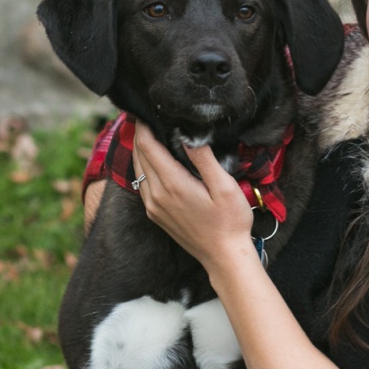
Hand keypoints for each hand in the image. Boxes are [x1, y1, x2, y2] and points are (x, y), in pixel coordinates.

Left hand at [126, 122, 257, 271]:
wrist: (223, 256)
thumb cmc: (230, 222)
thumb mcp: (225, 187)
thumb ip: (204, 160)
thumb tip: (188, 136)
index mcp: (173, 184)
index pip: (148, 146)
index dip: (144, 127)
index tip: (146, 111)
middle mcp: (156, 194)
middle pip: (139, 155)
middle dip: (140, 135)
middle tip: (145, 117)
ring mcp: (153, 206)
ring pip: (138, 169)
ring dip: (141, 150)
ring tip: (147, 133)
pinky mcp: (155, 214)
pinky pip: (142, 184)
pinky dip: (144, 167)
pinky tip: (154, 161)